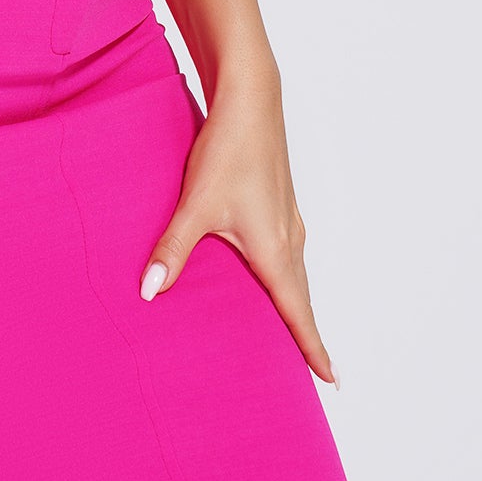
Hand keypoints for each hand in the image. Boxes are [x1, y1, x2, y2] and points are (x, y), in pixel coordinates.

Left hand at [139, 78, 337, 386]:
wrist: (251, 99)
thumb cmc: (230, 150)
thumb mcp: (196, 204)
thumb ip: (173, 250)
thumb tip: (149, 291)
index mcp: (276, 250)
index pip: (298, 313)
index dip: (313, 349)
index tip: (332, 382)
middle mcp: (290, 238)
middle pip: (301, 299)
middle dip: (305, 335)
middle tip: (315, 371)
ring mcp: (288, 218)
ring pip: (295, 274)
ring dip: (295, 303)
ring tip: (290, 331)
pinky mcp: (280, 202)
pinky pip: (288, 253)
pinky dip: (286, 276)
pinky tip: (268, 276)